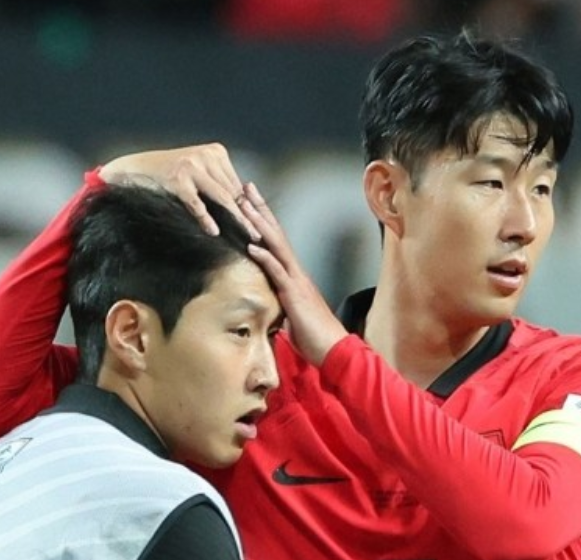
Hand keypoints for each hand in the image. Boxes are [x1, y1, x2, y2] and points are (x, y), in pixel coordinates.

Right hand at [99, 144, 259, 238]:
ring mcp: (192, 166)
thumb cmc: (171, 175)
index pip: (238, 184)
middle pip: (233, 192)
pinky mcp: (178, 179)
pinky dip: (206, 219)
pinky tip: (214, 232)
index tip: (262, 224)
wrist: (135, 168)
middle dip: (247, 215)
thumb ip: (219, 183)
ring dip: (236, 219)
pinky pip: (197, 204)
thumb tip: (245, 205)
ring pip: (221, 198)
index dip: (250, 206)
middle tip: (260, 235)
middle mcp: (206, 155)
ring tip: (248, 236)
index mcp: (216, 152)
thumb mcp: (199, 172)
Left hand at [240, 184, 348, 366]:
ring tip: (244, 204)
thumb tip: (270, 306)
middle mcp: (297, 273)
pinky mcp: (295, 296)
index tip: (250, 203)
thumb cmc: (316, 338)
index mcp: (295, 277)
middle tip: (245, 187)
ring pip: (276, 246)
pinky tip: (252, 245)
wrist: (335, 351)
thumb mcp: (293, 318)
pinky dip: (265, 257)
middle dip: (261, 210)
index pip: (277, 243)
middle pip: (276, 235)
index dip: (264, 222)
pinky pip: (278, 272)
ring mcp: (297, 282)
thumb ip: (281, 306)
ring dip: (260, 224)